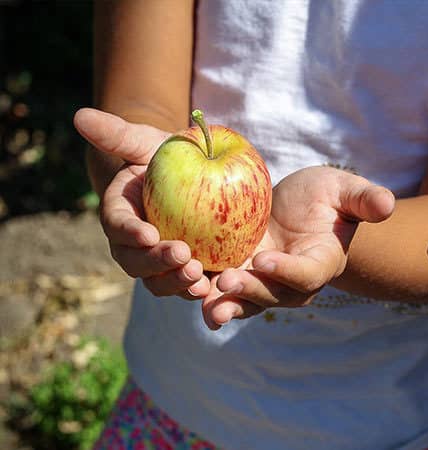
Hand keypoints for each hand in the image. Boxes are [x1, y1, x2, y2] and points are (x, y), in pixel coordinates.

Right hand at [74, 108, 210, 298]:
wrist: (191, 178)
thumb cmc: (165, 157)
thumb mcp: (146, 142)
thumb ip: (117, 134)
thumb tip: (80, 115)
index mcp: (120, 215)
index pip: (118, 226)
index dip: (130, 232)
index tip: (148, 234)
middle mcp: (135, 246)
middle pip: (137, 263)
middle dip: (156, 264)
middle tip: (183, 255)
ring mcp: (160, 263)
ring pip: (161, 282)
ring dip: (177, 283)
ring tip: (199, 278)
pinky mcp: (187, 272)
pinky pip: (189, 287)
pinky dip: (200, 294)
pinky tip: (217, 289)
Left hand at [201, 166, 394, 328]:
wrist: (298, 208)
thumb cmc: (326, 197)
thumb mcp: (345, 190)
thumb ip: (364, 199)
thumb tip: (387, 205)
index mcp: (322, 262)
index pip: (307, 274)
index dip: (287, 271)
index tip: (265, 260)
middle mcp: (293, 281)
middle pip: (273, 295)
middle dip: (251, 292)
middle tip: (227, 282)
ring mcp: (265, 282)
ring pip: (246, 301)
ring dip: (226, 304)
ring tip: (205, 304)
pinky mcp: (240, 275)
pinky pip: (224, 290)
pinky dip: (206, 292)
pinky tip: (186, 289)